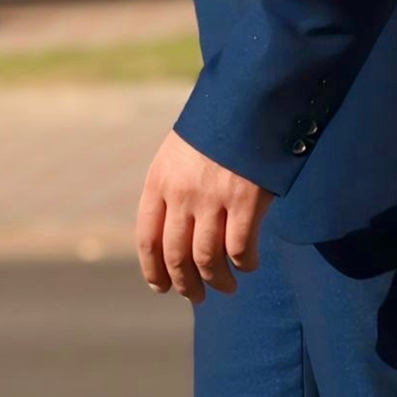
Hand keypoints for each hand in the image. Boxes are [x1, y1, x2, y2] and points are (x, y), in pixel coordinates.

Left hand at [136, 129, 270, 301]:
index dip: (154, 271)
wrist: (248, 99)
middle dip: (186, 284)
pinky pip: (240, 248)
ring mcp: (213, 198)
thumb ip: (172, 189)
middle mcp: (182, 194)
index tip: (162, 287)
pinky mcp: (246, 200)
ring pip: (208, 259)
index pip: (147, 240)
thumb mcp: (178, 153)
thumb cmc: (215, 128)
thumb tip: (174, 233)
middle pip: (176, 256)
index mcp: (159, 182)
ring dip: (217, 281)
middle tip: (197, 296)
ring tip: (227, 287)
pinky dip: (244, 264)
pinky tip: (249, 265)